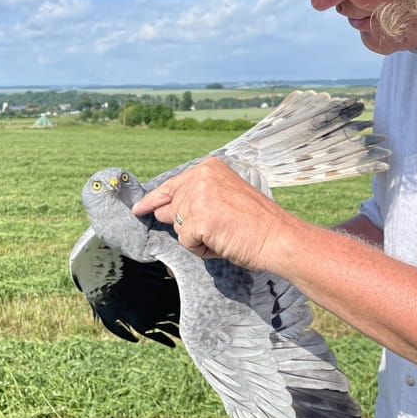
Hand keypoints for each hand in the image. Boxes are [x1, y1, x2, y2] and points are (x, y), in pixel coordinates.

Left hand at [131, 157, 293, 270]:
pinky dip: (202, 249)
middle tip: (220, 227)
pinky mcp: (199, 220)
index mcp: (209, 168)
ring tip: (225, 234)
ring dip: (198, 238)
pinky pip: (187, 243)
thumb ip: (195, 199)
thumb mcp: (225, 197)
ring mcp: (198, 197)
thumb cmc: (257, 223)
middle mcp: (201, 177)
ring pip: (179, 228)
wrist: (278, 237)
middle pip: (172, 209)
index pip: (171, 185)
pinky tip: (223, 242)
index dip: (154, 200)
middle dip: (188, 225)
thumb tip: (160, 211)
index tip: (138, 208)